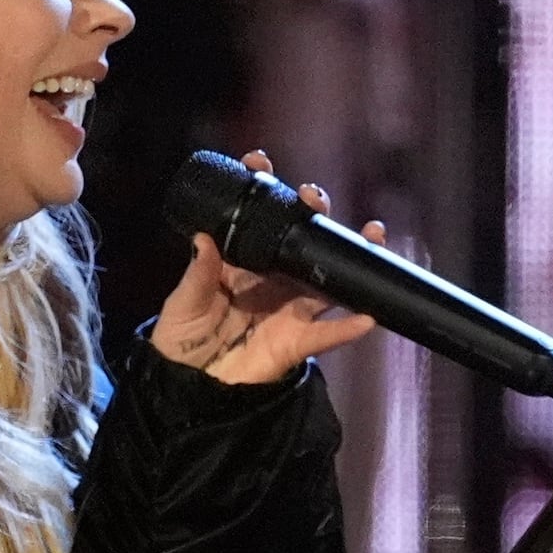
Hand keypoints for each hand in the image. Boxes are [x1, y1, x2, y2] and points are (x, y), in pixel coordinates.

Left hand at [152, 150, 378, 385]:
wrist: (185, 390)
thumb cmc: (180, 342)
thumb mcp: (183, 303)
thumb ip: (198, 273)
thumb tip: (204, 238)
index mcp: (242, 265)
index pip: (257, 222)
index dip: (262, 191)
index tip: (259, 163)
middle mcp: (272, 282)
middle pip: (303, 243)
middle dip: (314, 215)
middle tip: (314, 199)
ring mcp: (289, 310)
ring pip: (329, 281)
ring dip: (353, 259)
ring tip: (373, 235)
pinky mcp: (296, 343)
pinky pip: (328, 334)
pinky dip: (349, 327)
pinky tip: (369, 313)